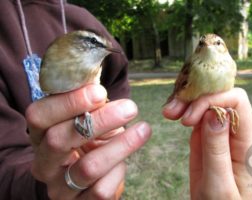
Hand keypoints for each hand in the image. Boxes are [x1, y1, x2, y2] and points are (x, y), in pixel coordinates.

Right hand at [26, 84, 151, 199]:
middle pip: (60, 140)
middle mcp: (43, 163)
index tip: (99, 92)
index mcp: (40, 135)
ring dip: (121, 146)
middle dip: (99, 121)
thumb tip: (102, 92)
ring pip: (88, 167)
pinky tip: (125, 161)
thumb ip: (90, 108)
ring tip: (143, 129)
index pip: (39, 116)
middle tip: (129, 107)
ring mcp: (59, 188)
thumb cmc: (87, 142)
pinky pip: (102, 189)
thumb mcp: (85, 123)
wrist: (85, 181)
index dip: (68, 102)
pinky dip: (119, 171)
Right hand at [162, 88, 251, 199]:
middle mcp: (235, 131)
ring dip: (185, 102)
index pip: (237, 102)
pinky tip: (171, 114)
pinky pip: (196, 114)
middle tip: (171, 111)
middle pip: (219, 97)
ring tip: (168, 112)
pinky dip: (182, 110)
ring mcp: (220, 131)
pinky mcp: (205, 135)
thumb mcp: (219, 183)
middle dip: (195, 99)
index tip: (189, 117)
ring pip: (205, 102)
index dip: (213, 100)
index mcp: (247, 141)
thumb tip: (214, 113)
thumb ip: (217, 149)